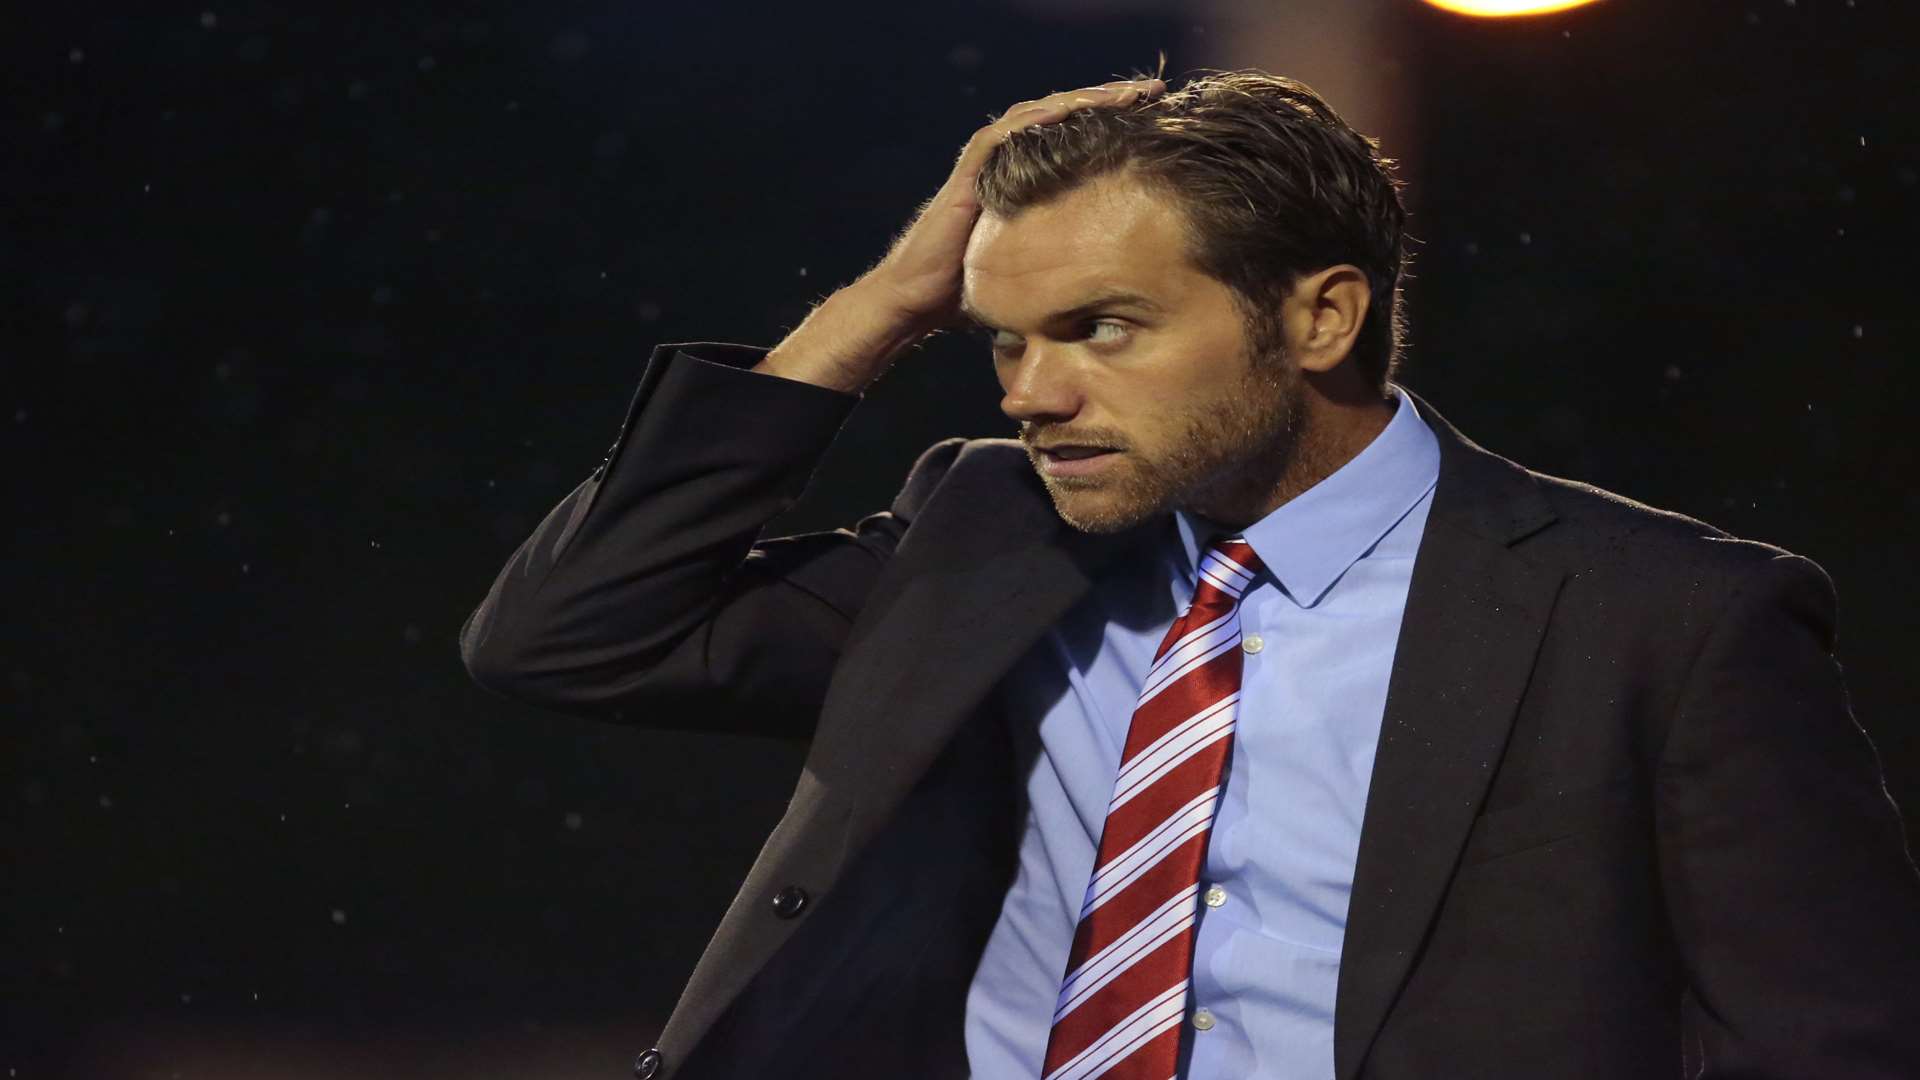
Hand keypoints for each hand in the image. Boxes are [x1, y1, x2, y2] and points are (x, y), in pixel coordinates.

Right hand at [858, 77, 1167, 334]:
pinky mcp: (967, 175)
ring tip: (1125, 93)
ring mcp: (984, 166)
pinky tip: (1068, 108)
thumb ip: (1061, 273)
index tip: (1157, 119)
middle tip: (1153, 91)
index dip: (1113, 125)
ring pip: (1037, 117)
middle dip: (1107, 102)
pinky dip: (1035, 119)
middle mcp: (1005, 165)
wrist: (916, 303)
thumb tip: (1110, 303)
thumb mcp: (1029, 277)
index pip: (1073, 140)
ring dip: (1082, 100)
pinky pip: (1002, 136)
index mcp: (1024, 183)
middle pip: (1061, 118)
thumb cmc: (967, 295)